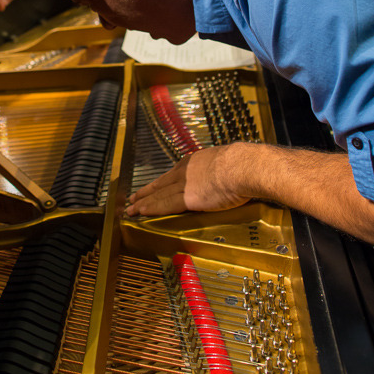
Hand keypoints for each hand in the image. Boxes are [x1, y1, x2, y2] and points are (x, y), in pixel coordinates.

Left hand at [126, 145, 251, 216]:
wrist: (241, 167)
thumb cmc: (241, 164)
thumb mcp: (226, 161)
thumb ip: (219, 170)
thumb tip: (224, 175)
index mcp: (195, 162)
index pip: (172, 174)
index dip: (160, 182)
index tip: (152, 187)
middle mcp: (184, 172)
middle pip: (160, 184)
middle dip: (146, 192)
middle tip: (134, 198)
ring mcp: (184, 184)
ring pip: (158, 195)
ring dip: (143, 202)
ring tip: (132, 208)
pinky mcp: (186, 198)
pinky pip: (164, 205)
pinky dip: (151, 208)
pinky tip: (141, 212)